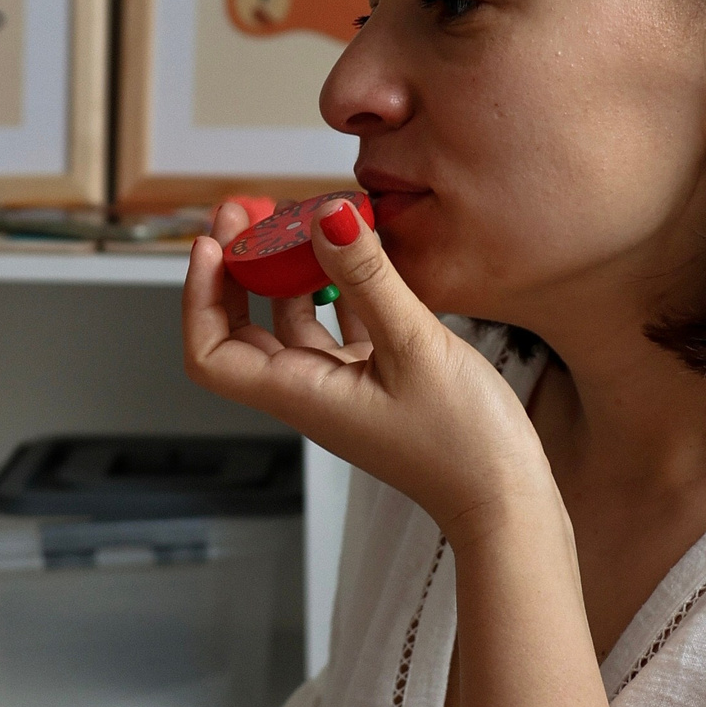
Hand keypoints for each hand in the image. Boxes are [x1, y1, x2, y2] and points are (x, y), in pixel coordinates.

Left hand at [183, 199, 550, 548]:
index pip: (212, 353)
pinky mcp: (377, 380)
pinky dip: (342, 285)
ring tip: (309, 218)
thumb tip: (326, 217)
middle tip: (251, 208)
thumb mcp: (415, 346)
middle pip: (245, 329)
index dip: (199, 298)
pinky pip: (340, 325)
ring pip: (294, 320)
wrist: (506, 497)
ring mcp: (342, 387)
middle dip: (240, 267)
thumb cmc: (463, 444)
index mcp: (301, 395)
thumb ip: (369, 278)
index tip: (213, 245)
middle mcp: (311, 392)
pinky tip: (361, 250)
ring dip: (291, 270)